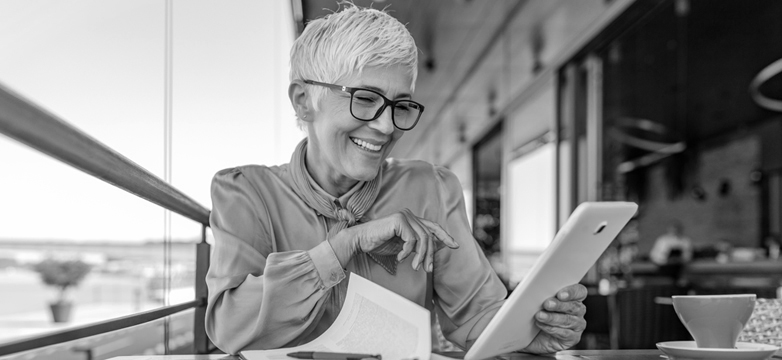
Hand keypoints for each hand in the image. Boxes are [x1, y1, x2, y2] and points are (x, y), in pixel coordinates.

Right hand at [334, 209, 458, 271]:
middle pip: (429, 235)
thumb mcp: (404, 247)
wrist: (360, 241)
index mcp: (411, 219)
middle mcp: (409, 215)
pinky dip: (407, 252)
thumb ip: (419, 245)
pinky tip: (400, 259)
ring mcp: (404, 215)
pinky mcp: (399, 220)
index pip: (433, 227)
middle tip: (428, 270)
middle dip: (430, 255)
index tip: (455, 246)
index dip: (445, 236)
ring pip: (423, 238)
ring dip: (421, 256)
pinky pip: (412, 239)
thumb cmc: (379, 244)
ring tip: (415, 268)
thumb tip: (438, 247)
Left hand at [522, 283, 587, 353]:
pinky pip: (565, 333)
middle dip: (559, 305)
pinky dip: (552, 329)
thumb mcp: (534, 301)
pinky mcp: (572, 338)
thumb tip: (526, 284)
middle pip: (574, 306)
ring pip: (568, 320)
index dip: (572, 292)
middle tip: (546, 304)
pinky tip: (541, 325)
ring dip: (553, 318)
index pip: (579, 291)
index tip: (560, 294)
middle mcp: (578, 311)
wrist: (529, 336)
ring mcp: (577, 325)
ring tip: (539, 316)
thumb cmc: (534, 315)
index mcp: (573, 297)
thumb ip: (536, 292)